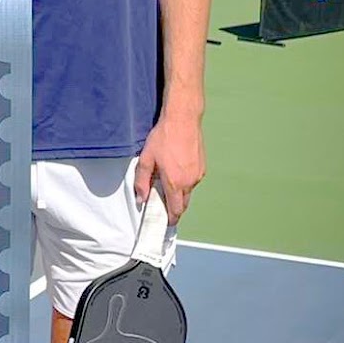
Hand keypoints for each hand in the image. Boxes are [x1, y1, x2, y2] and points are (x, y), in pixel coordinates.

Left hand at [135, 108, 205, 223]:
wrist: (183, 120)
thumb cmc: (163, 138)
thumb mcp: (146, 159)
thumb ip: (142, 181)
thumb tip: (141, 198)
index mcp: (175, 182)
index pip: (175, 210)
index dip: (170, 219)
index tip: (165, 222)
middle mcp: (190, 182)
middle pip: (183, 204)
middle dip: (174, 208)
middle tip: (162, 205)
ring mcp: (198, 174)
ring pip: (188, 192)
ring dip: (179, 193)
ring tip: (166, 182)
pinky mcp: (202, 167)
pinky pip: (193, 181)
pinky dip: (185, 182)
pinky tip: (175, 171)